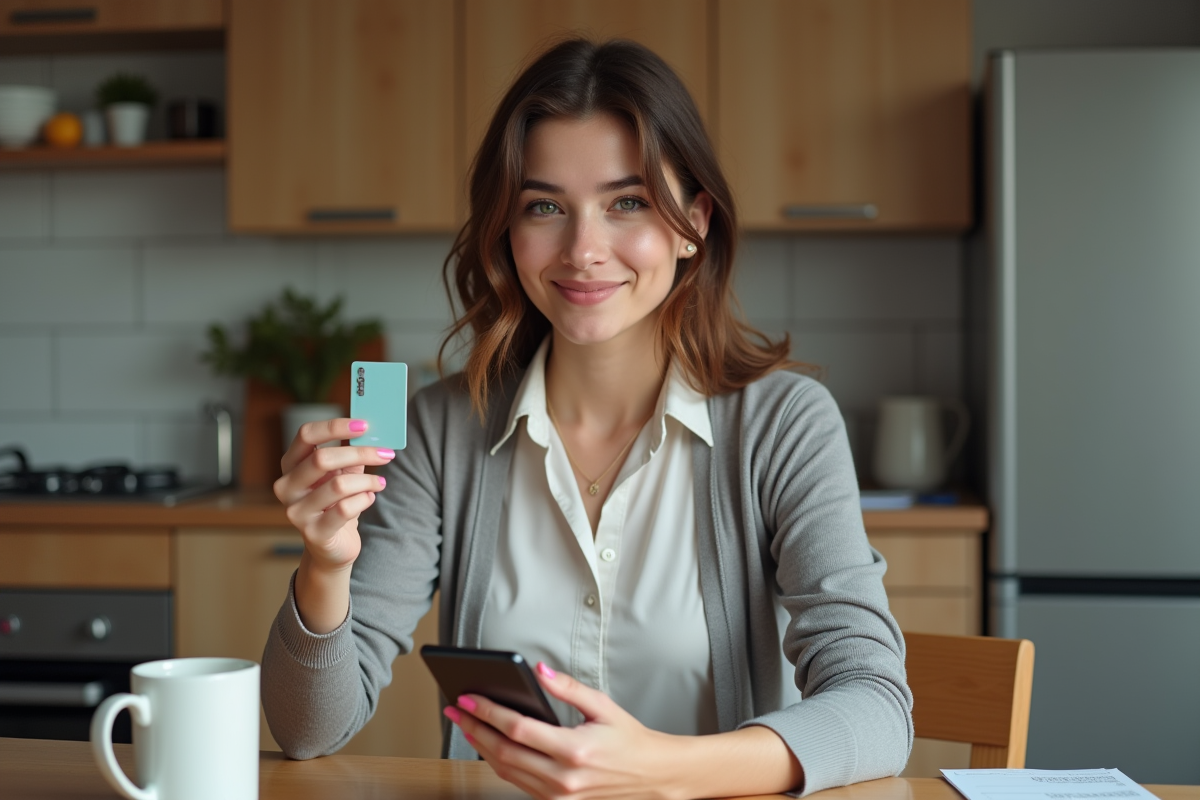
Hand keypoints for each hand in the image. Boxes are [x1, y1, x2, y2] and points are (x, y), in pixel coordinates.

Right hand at [273, 418, 395, 572]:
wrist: (332, 545)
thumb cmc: (337, 502)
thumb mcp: (343, 473)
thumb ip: (352, 453)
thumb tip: (373, 430)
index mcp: (290, 464)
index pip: (306, 435)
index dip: (335, 426)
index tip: (364, 425)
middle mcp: (287, 486)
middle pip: (322, 458)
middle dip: (360, 453)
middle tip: (386, 454)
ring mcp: (296, 511)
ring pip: (338, 485)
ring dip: (367, 481)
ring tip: (379, 482)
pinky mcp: (313, 533)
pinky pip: (345, 509)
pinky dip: (364, 500)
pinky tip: (369, 498)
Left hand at [444, 663, 684, 799]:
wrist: (651, 775)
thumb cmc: (629, 740)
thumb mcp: (603, 706)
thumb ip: (568, 687)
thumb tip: (540, 671)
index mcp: (574, 750)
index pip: (518, 729)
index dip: (488, 712)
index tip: (468, 698)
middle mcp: (563, 778)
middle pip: (504, 752)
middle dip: (474, 729)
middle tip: (456, 710)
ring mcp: (558, 796)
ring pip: (506, 772)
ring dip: (481, 748)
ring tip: (466, 726)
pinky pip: (519, 784)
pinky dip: (499, 764)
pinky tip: (490, 747)